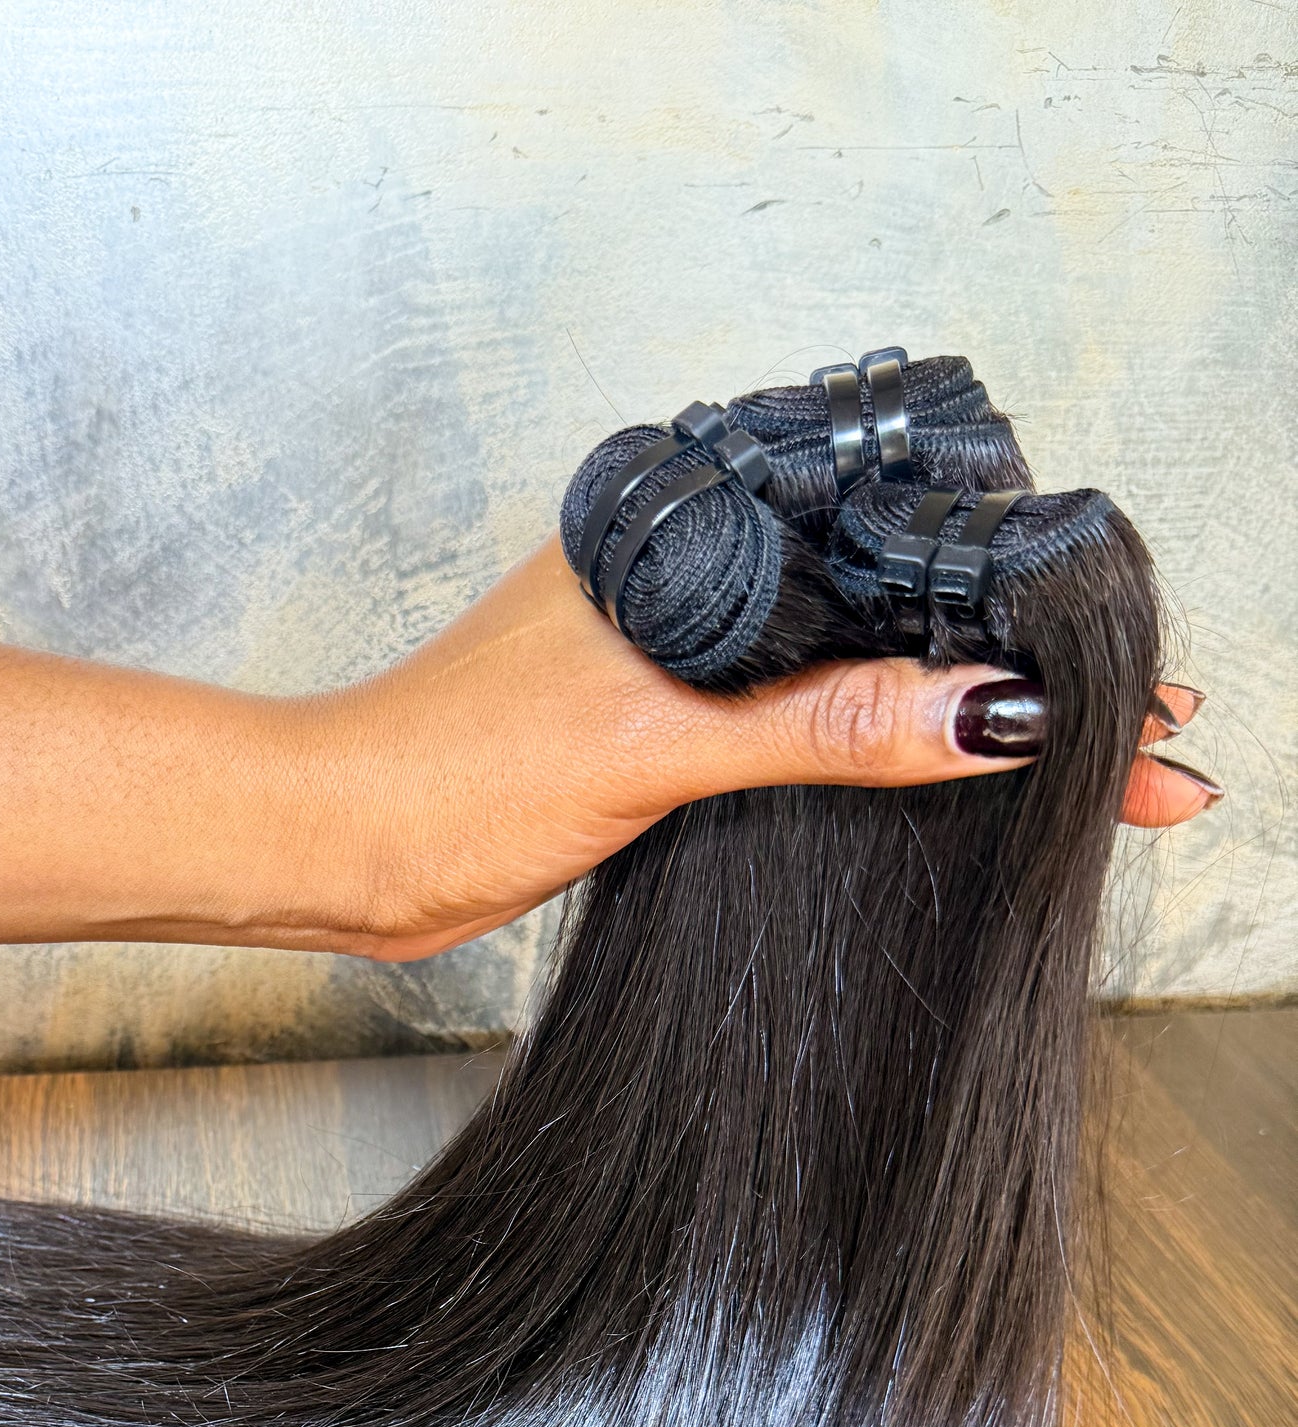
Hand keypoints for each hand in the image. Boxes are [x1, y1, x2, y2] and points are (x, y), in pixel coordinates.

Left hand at [317, 543, 1214, 961]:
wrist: (334, 853)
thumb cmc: (444, 772)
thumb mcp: (656, 744)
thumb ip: (820, 723)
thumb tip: (977, 715)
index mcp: (688, 526)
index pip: (898, 549)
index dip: (1016, 627)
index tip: (1115, 694)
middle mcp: (689, 570)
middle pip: (893, 607)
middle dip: (1014, 676)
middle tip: (1139, 747)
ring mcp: (675, 648)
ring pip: (853, 668)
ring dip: (958, 718)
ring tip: (1079, 769)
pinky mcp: (656, 722)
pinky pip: (802, 722)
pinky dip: (882, 753)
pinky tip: (942, 786)